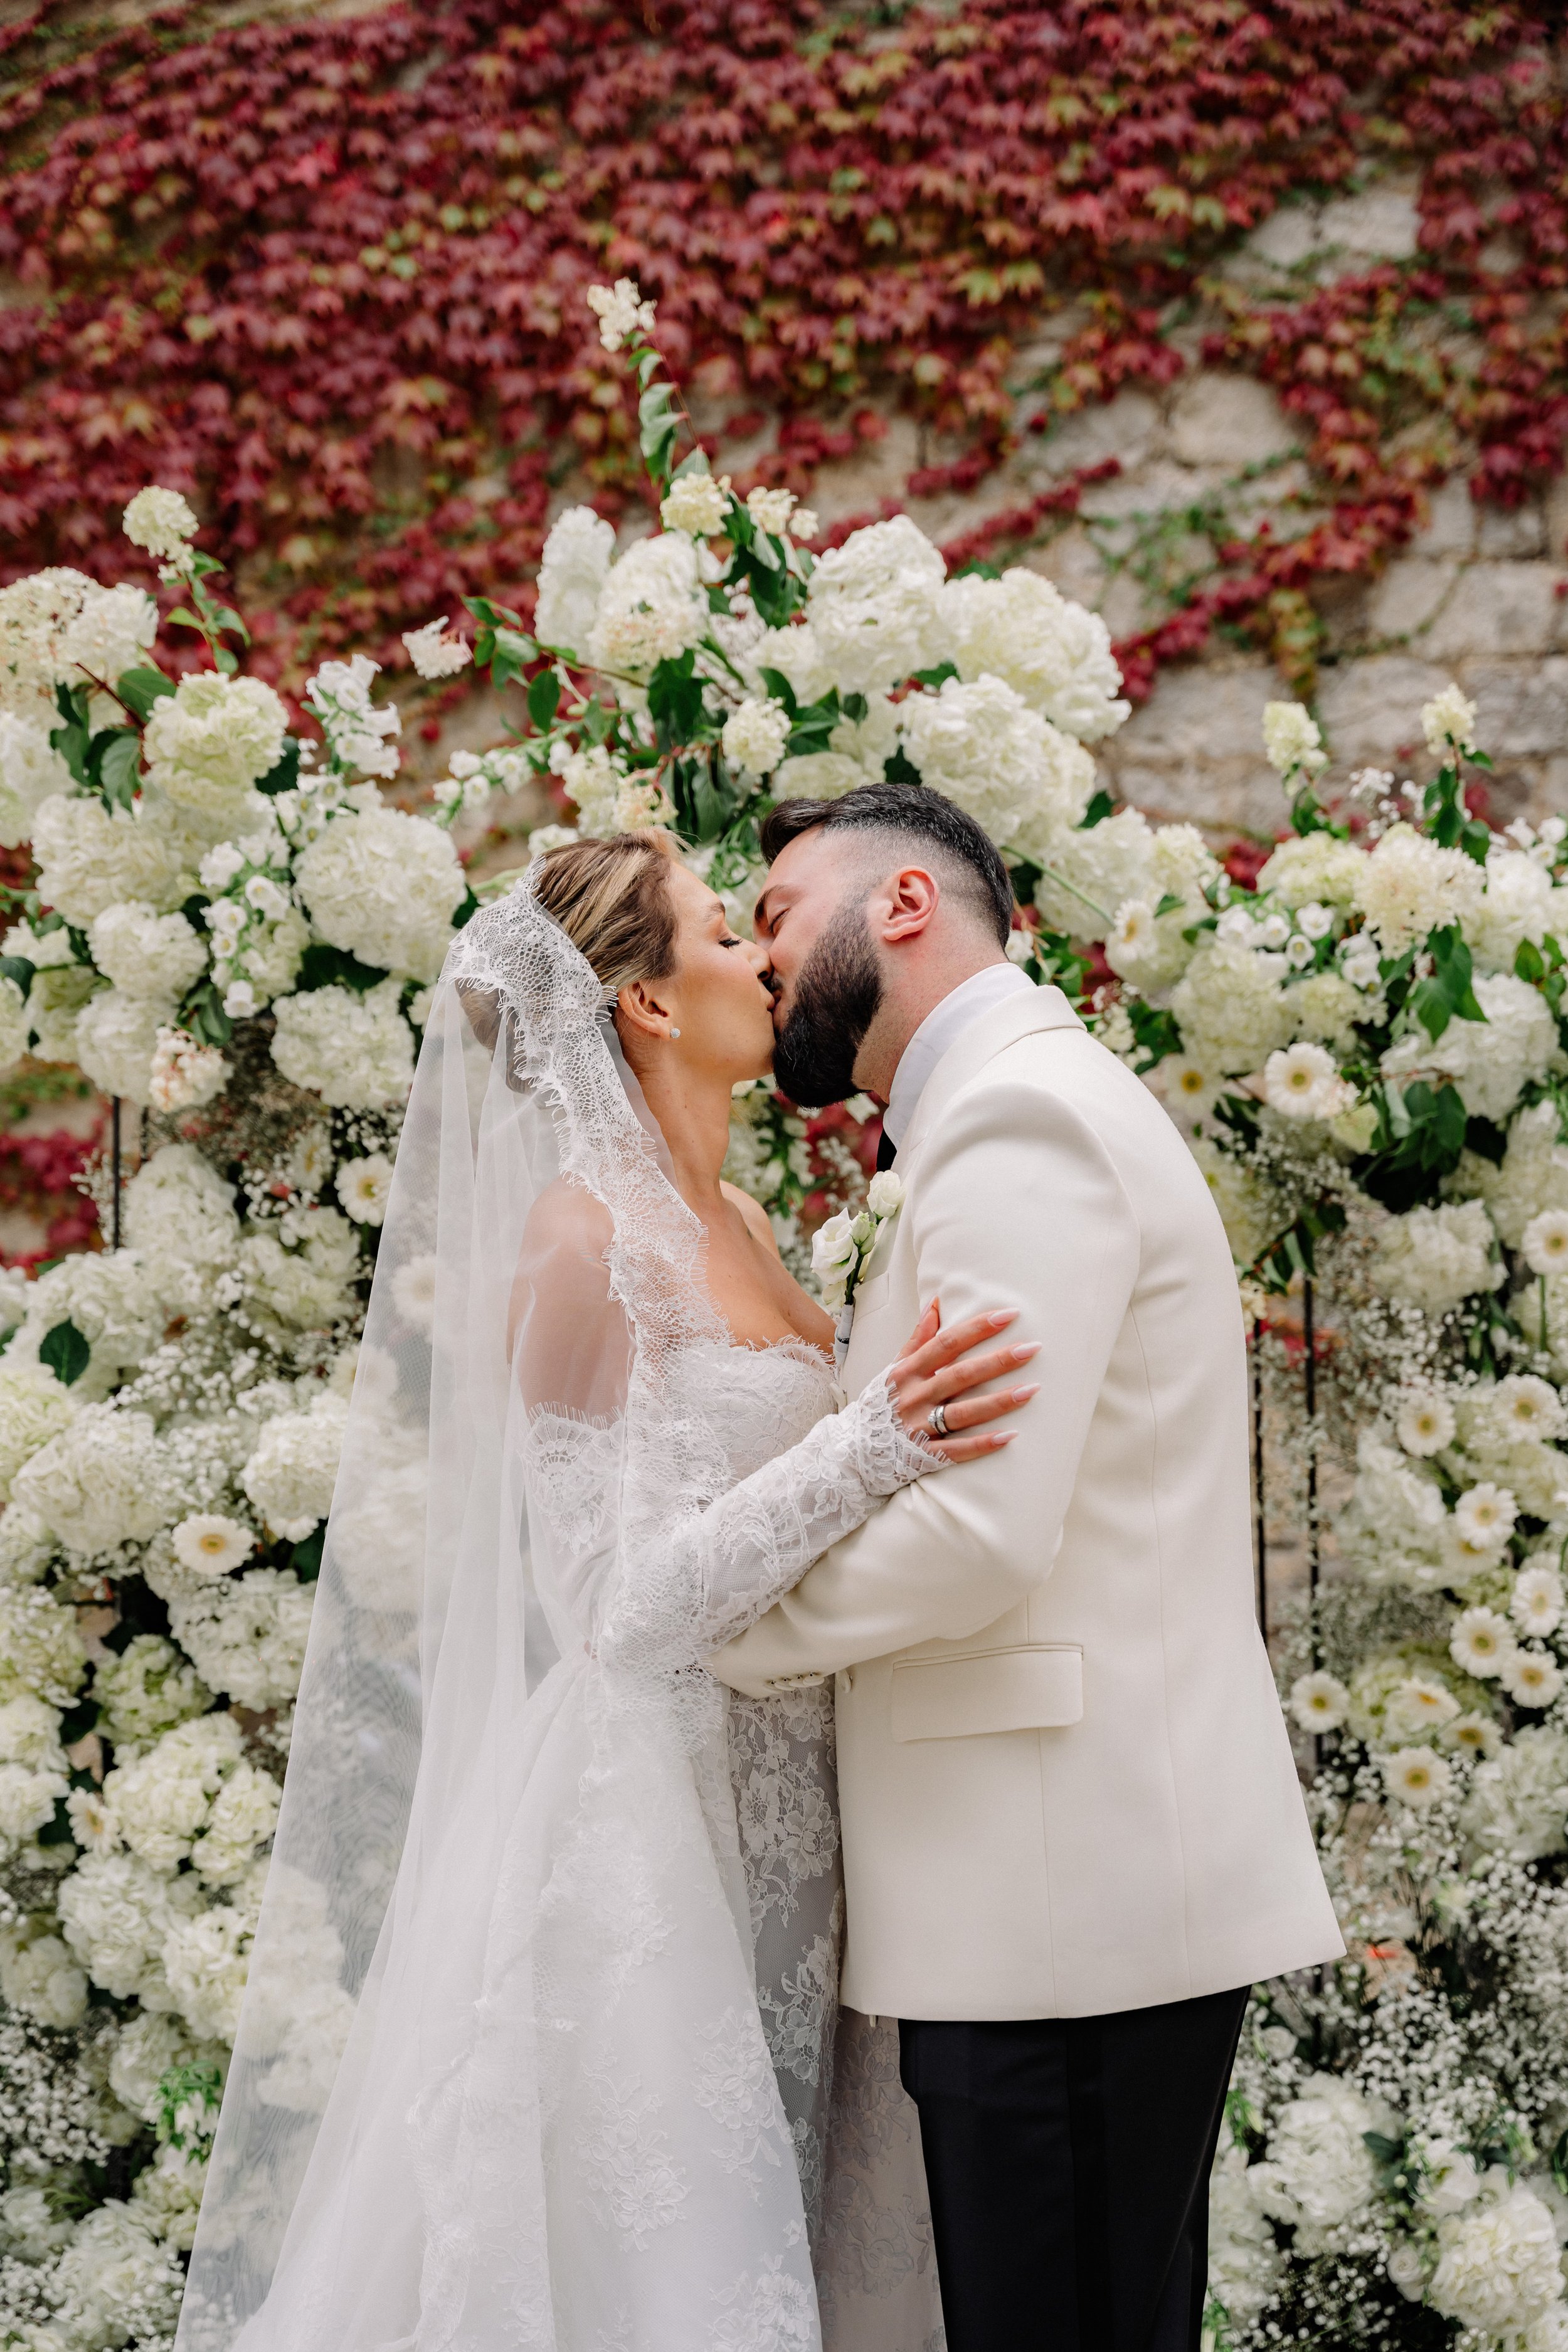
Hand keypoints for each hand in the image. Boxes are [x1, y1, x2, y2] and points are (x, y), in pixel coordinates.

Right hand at [886, 1301, 1038, 1462]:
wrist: (852, 1451)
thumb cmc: (880, 1405)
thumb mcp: (894, 1368)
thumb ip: (917, 1339)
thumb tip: (936, 1304)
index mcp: (907, 1372)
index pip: (947, 1343)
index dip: (977, 1328)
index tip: (1008, 1315)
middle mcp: (913, 1397)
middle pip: (960, 1375)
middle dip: (998, 1361)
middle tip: (1033, 1348)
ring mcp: (918, 1427)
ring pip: (963, 1412)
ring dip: (999, 1401)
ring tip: (1032, 1390)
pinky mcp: (924, 1456)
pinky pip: (957, 1450)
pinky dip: (982, 1444)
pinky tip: (1010, 1436)